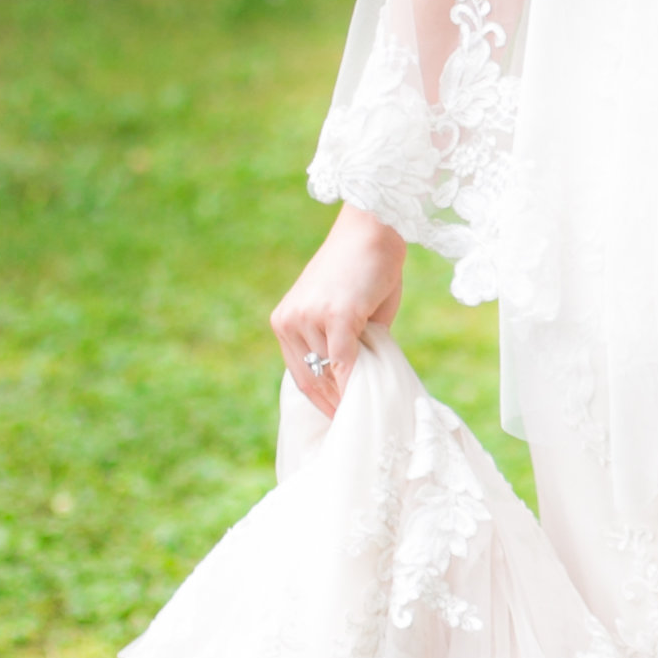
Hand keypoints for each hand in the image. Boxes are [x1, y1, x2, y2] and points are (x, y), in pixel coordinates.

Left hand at [271, 205, 404, 416]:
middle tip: (354, 427)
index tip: (339, 419)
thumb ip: (343, 343)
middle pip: (310, 380)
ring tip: (366, 414)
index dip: (320, 401)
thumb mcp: (344, 311)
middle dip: (332, 406)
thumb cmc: (366, 269)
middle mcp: (289, 322)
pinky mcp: (334, 317)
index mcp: (285, 321)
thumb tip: (355, 378)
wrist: (373, 230)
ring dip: (347, 397)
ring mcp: (309, 319)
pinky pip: (343, 363)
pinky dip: (355, 384)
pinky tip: (368, 398)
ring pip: (328, 374)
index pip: (299, 374)